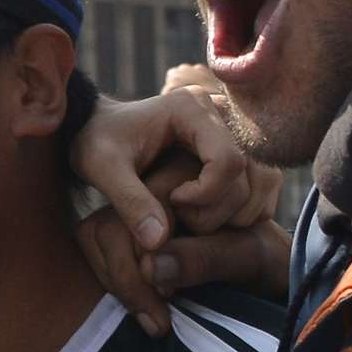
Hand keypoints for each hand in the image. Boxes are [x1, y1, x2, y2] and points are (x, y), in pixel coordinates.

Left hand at [69, 75, 275, 334]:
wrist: (97, 129)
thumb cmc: (95, 141)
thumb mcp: (101, 168)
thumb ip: (129, 202)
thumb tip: (157, 243)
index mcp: (192, 108)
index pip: (228, 161)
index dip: (205, 194)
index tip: (171, 202)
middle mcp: (221, 114)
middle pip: (246, 176)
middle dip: (213, 208)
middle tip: (174, 213)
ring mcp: (232, 132)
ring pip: (255, 186)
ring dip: (225, 213)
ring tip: (182, 213)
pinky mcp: (236, 151)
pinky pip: (256, 190)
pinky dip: (233, 212)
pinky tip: (198, 215)